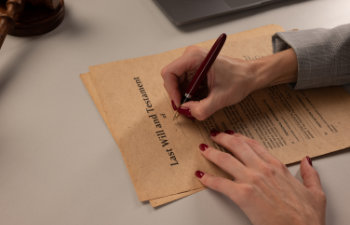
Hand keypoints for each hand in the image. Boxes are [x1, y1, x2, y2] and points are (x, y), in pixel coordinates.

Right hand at [161, 46, 296, 119]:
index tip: (181, 103)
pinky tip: (202, 97)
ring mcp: (193, 62)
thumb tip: (187, 111)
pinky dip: (190, 93)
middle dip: (178, 94)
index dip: (172, 91)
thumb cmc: (240, 79)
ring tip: (198, 102)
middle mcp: (190, 56)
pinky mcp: (196, 68)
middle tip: (189, 107)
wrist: (251, 75)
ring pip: (177, 82)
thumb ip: (202, 108)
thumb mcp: (221, 98)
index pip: (169, 73)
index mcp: (194, 57)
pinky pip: (185, 82)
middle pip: (171, 78)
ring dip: (185, 95)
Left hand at [196, 131, 325, 224]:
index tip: (233, 134)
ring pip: (226, 160)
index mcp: (277, 167)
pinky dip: (208, 179)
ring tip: (203, 148)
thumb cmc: (306, 217)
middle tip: (214, 134)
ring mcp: (252, 180)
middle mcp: (262, 169)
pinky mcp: (243, 195)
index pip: (255, 146)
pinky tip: (201, 176)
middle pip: (237, 146)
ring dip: (212, 153)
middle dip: (223, 138)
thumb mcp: (315, 192)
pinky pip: (220, 183)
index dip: (241, 138)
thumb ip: (309, 174)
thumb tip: (306, 162)